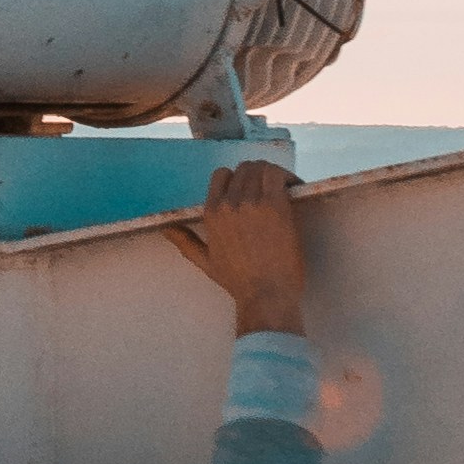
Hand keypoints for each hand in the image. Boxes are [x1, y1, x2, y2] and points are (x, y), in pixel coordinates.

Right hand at [171, 157, 304, 336]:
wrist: (266, 294)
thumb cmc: (238, 282)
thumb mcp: (205, 261)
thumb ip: (186, 242)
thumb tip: (167, 229)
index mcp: (212, 213)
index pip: (222, 174)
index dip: (239, 178)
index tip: (252, 190)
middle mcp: (229, 202)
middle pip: (245, 168)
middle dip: (260, 175)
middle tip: (274, 188)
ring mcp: (252, 202)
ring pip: (263, 168)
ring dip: (276, 174)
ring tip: (287, 187)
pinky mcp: (275, 205)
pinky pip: (280, 176)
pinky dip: (289, 178)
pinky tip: (296, 188)